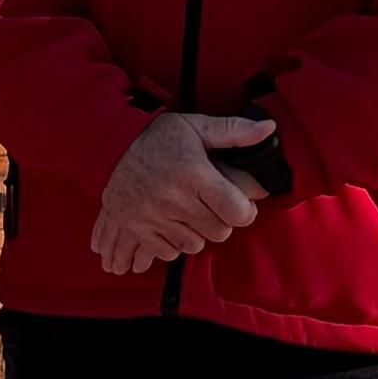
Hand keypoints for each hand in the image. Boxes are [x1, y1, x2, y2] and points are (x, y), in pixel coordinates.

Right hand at [90, 113, 277, 275]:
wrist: (109, 146)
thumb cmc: (157, 138)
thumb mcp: (195, 127)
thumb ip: (234, 130)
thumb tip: (269, 127)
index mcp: (193, 173)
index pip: (237, 211)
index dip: (245, 210)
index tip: (239, 204)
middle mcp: (174, 198)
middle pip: (219, 232)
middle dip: (220, 221)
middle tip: (210, 205)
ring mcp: (153, 216)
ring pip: (195, 244)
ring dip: (197, 233)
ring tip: (189, 213)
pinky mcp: (138, 229)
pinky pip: (169, 252)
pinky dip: (173, 243)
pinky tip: (171, 224)